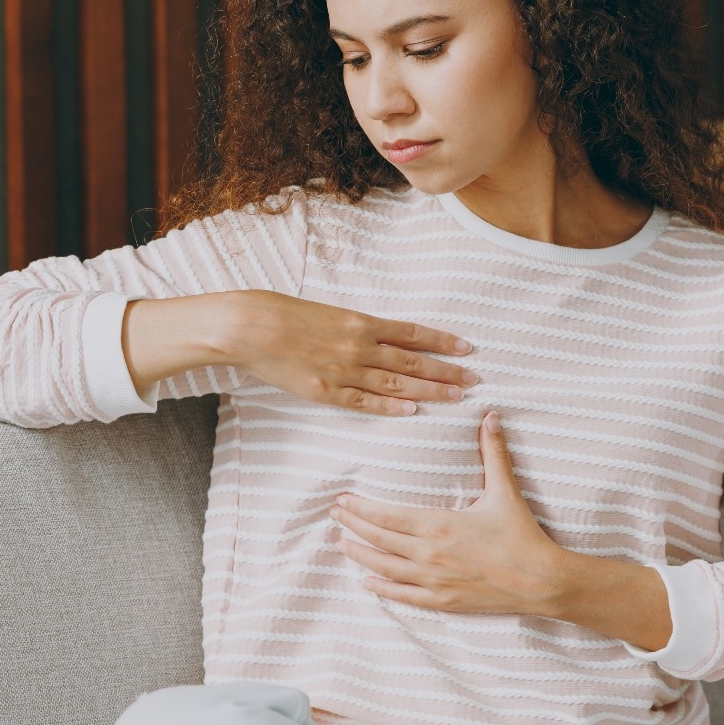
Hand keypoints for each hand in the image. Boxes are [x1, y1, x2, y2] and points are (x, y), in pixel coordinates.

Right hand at [220, 289, 477, 416]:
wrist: (248, 326)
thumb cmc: (281, 313)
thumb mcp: (326, 312)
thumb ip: (353, 326)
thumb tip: (378, 334)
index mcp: (360, 321)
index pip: (413, 333)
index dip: (443, 341)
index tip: (467, 347)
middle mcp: (359, 346)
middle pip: (413, 362)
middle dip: (446, 371)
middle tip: (474, 380)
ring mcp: (343, 371)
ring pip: (395, 384)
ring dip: (428, 392)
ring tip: (455, 397)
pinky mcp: (324, 391)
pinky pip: (364, 402)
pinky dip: (389, 408)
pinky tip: (412, 412)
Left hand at [331, 411, 572, 613]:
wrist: (542, 581)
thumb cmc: (522, 536)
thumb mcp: (505, 491)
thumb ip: (493, 453)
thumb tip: (490, 415)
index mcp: (438, 526)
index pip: (387, 516)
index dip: (361, 508)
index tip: (343, 499)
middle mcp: (429, 554)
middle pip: (379, 539)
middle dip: (353, 526)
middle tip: (334, 516)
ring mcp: (434, 581)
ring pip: (384, 568)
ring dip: (360, 555)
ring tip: (341, 544)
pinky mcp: (443, 601)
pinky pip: (404, 596)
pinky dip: (382, 589)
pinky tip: (367, 582)